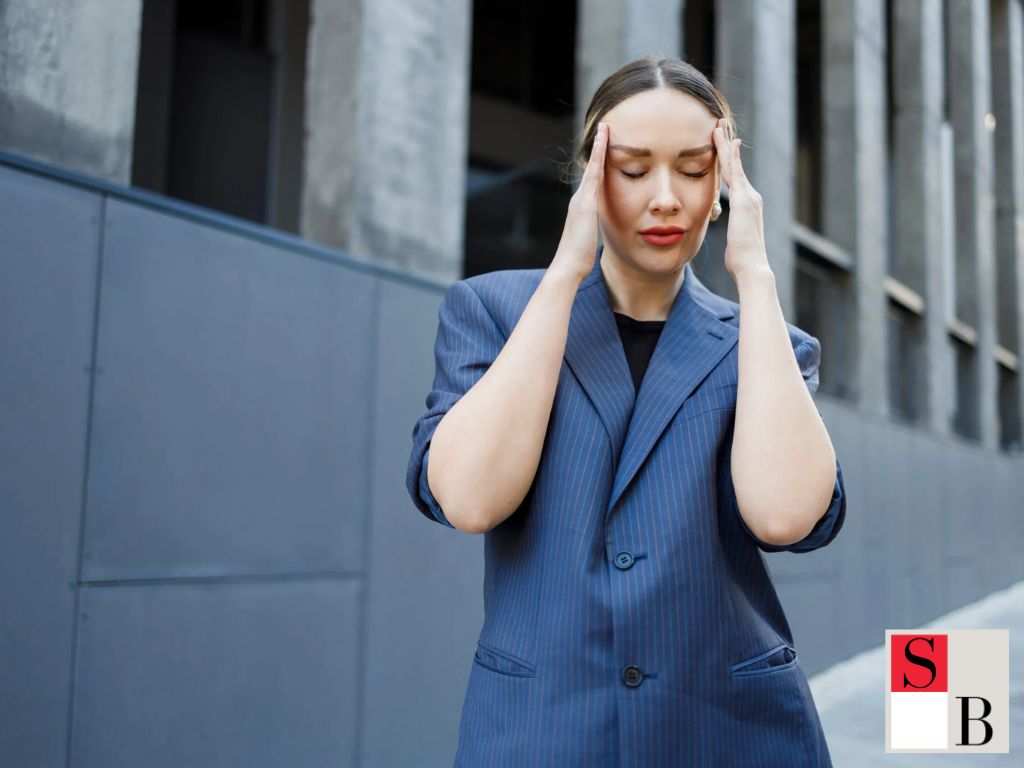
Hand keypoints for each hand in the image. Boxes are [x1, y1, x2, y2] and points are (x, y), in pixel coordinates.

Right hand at [550, 122, 608, 283]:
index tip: (604, 148)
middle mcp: (579, 199)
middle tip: (604, 127)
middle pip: (590, 168)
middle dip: (597, 148)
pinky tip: (605, 140)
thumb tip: (594, 236)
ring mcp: (581, 199)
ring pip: (592, 166)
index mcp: (582, 207)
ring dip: (599, 146)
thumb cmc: (579, 259)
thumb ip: (591, 233)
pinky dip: (599, 155)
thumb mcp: (588, 242)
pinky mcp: (586, 202)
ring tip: (606, 127)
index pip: (592, 180)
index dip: (598, 164)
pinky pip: (595, 172)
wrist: (568, 266)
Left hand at [711, 118, 770, 280]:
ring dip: (726, 144)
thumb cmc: (741, 260)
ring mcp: (748, 197)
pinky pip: (735, 172)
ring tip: (718, 126)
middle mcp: (750, 197)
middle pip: (735, 165)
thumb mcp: (734, 241)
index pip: (734, 177)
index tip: (721, 143)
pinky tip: (726, 141)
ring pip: (734, 164)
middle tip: (720, 124)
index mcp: (746, 205)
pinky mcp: (744, 200)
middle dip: (727, 145)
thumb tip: (732, 237)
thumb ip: (733, 231)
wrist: (752, 267)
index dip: (727, 160)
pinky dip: (729, 156)